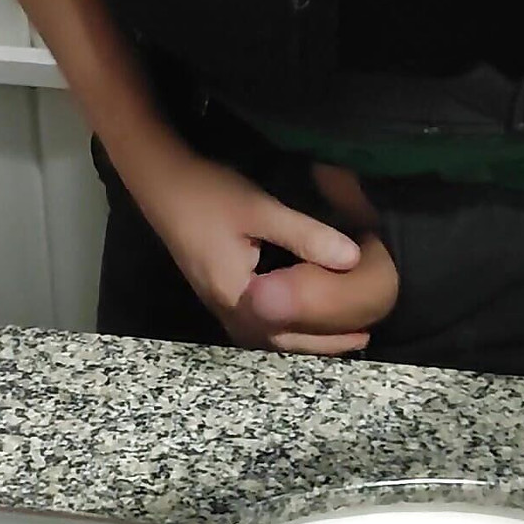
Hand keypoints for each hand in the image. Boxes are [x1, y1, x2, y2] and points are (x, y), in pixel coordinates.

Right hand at [133, 147, 374, 352]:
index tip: (363, 329)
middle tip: (360, 337)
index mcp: (237, 296)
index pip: (289, 329)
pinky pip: (255, 323)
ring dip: (300, 337)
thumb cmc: (209, 193)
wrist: (160, 180)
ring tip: (337, 334)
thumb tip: (353, 260)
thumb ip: (306, 237)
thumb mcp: (262, 211)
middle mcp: (226, 309)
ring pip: (265, 335)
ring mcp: (218, 303)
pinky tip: (300, 317)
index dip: (327, 334)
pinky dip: (282, 326)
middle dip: (318, 343)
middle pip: (277, 341)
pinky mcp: (217, 291)